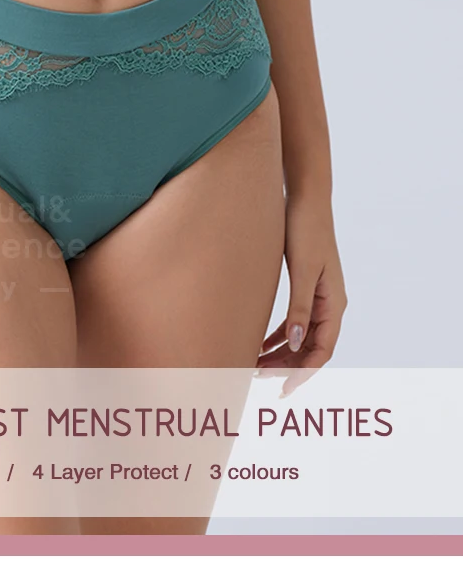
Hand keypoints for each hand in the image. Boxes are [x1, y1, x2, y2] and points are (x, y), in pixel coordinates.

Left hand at [256, 194, 346, 395]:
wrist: (304, 199)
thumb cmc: (305, 230)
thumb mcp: (302, 271)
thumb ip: (299, 308)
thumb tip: (294, 344)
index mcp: (333, 303)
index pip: (322, 351)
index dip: (303, 373)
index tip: (283, 389)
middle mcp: (329, 304)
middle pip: (311, 348)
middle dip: (288, 367)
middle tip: (259, 380)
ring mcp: (318, 296)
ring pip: (301, 337)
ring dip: (281, 353)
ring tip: (255, 367)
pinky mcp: (305, 286)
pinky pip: (294, 321)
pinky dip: (278, 336)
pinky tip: (259, 344)